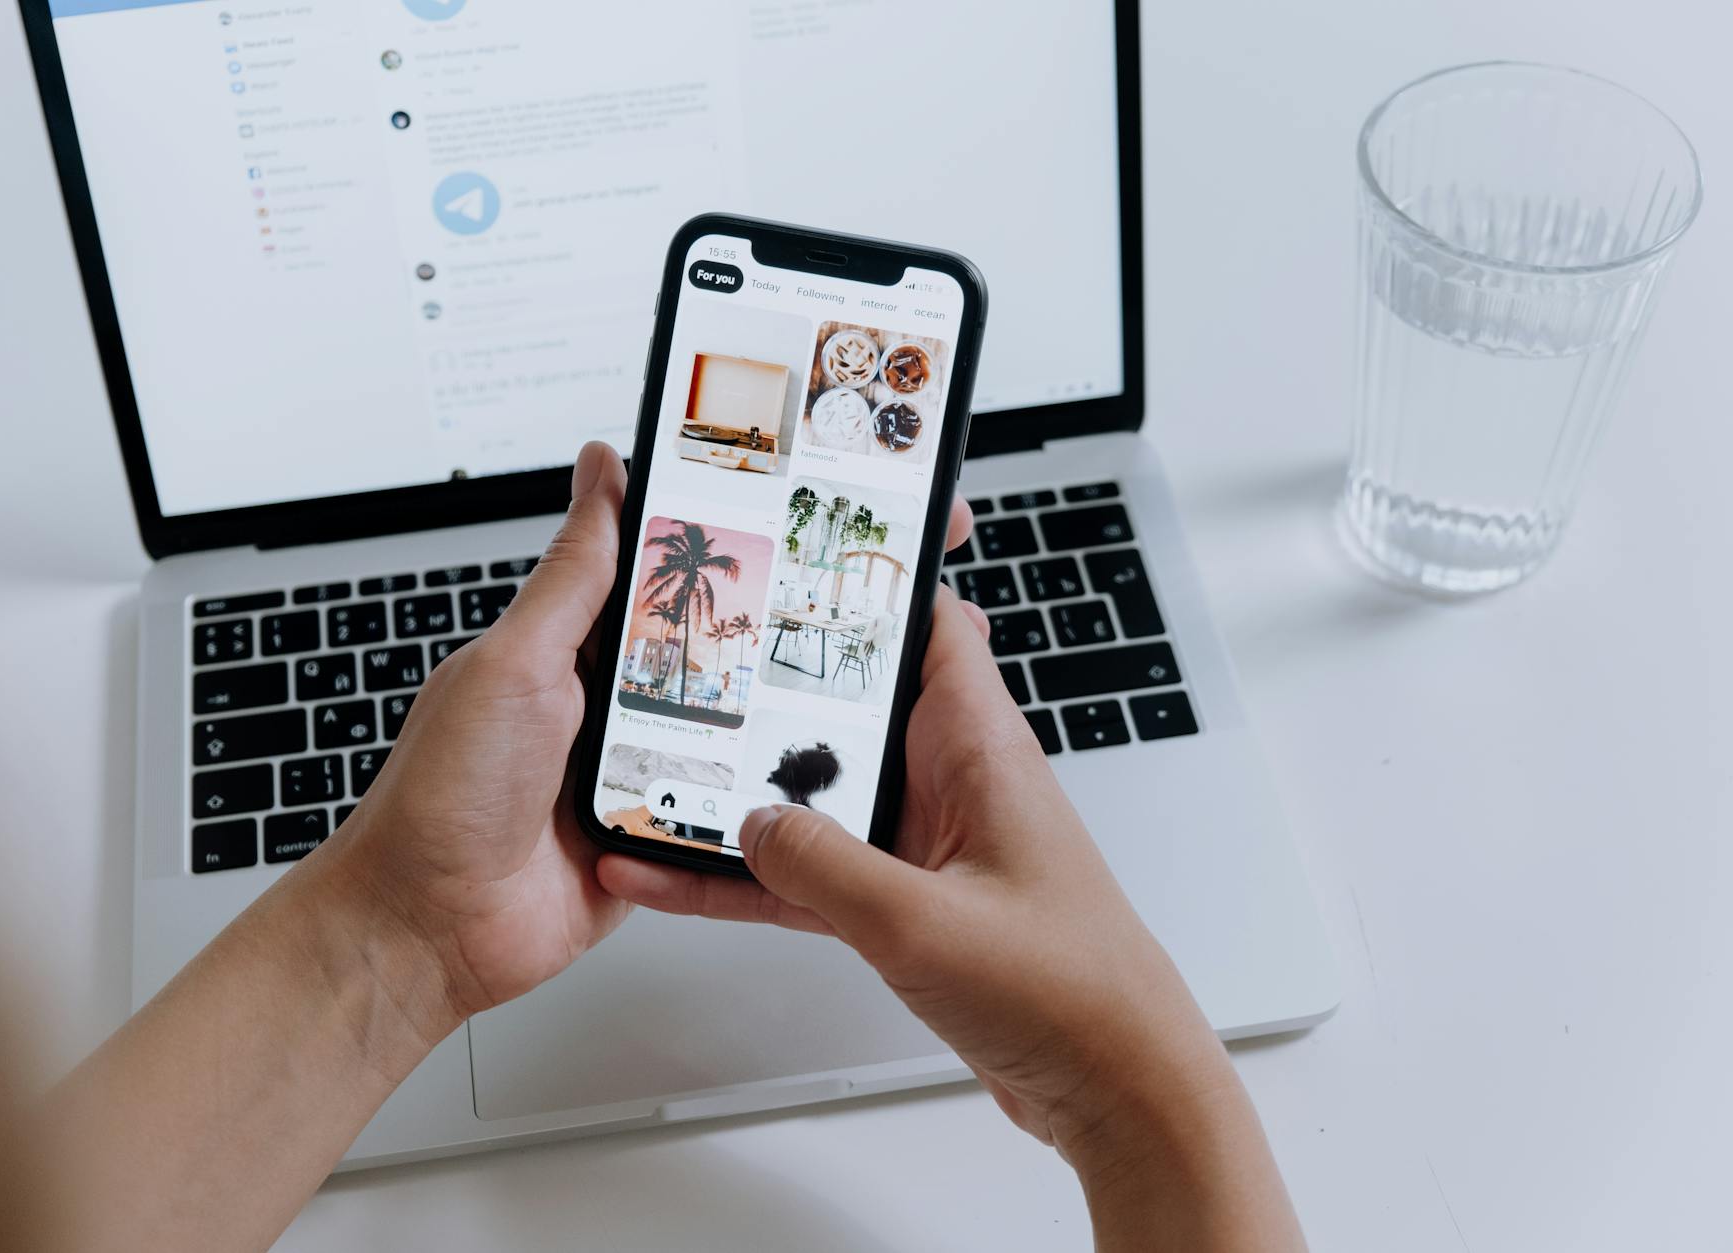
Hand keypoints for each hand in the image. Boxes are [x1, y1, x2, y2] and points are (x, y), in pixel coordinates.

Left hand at [329, 442, 977, 1023]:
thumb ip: (572, 574)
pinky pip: (715, 810)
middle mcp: (601, 706)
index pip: (651, 575)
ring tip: (815, 694)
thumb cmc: (443, 795)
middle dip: (752, 638)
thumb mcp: (516, 662)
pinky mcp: (652, 837)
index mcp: (566, 648)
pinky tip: (774, 784)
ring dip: (752, 725)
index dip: (705, 544)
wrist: (429, 928)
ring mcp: (629, 773)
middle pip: (701, 654)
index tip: (771, 507)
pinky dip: (739, 802)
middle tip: (822, 605)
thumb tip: (600, 471)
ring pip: (721, 730)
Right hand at [599, 591, 1304, 1248]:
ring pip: (816, 797)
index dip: (866, 583)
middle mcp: (953, 780)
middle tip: (680, 671)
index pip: (927, 624)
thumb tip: (750, 826)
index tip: (789, 558)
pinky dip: (751, 879)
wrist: (1117, 1090)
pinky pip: (812, 874)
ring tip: (653, 787)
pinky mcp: (908, 903)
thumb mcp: (924, 922)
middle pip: (846, 708)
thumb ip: (824, 866)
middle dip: (767, 691)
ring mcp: (927, 843)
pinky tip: (682, 881)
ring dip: (742, 797)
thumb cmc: (1073, 993)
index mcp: (980, 747)